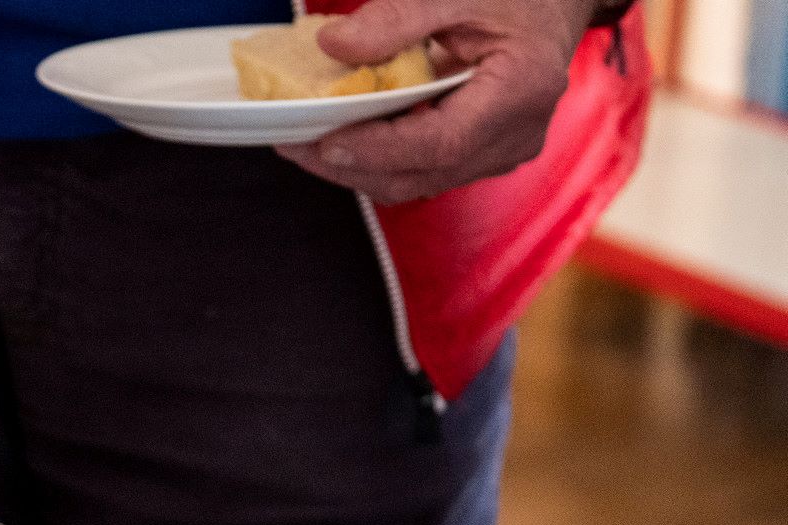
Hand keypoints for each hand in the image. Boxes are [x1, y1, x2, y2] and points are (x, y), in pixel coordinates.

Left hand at [276, 0, 593, 203]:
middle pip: (420, 175)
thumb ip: (397, 17)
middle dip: (350, 167)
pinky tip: (342, 137)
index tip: (322, 142)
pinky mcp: (483, 155)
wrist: (558, 0)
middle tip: (292, 145)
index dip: (375, 149)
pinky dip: (380, 158)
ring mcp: (501, 152)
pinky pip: (422, 170)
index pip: (439, 144)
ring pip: (416, 181)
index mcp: (521, 93)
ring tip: (306, 144)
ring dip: (358, 168)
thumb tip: (332, 45)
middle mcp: (515, 136)